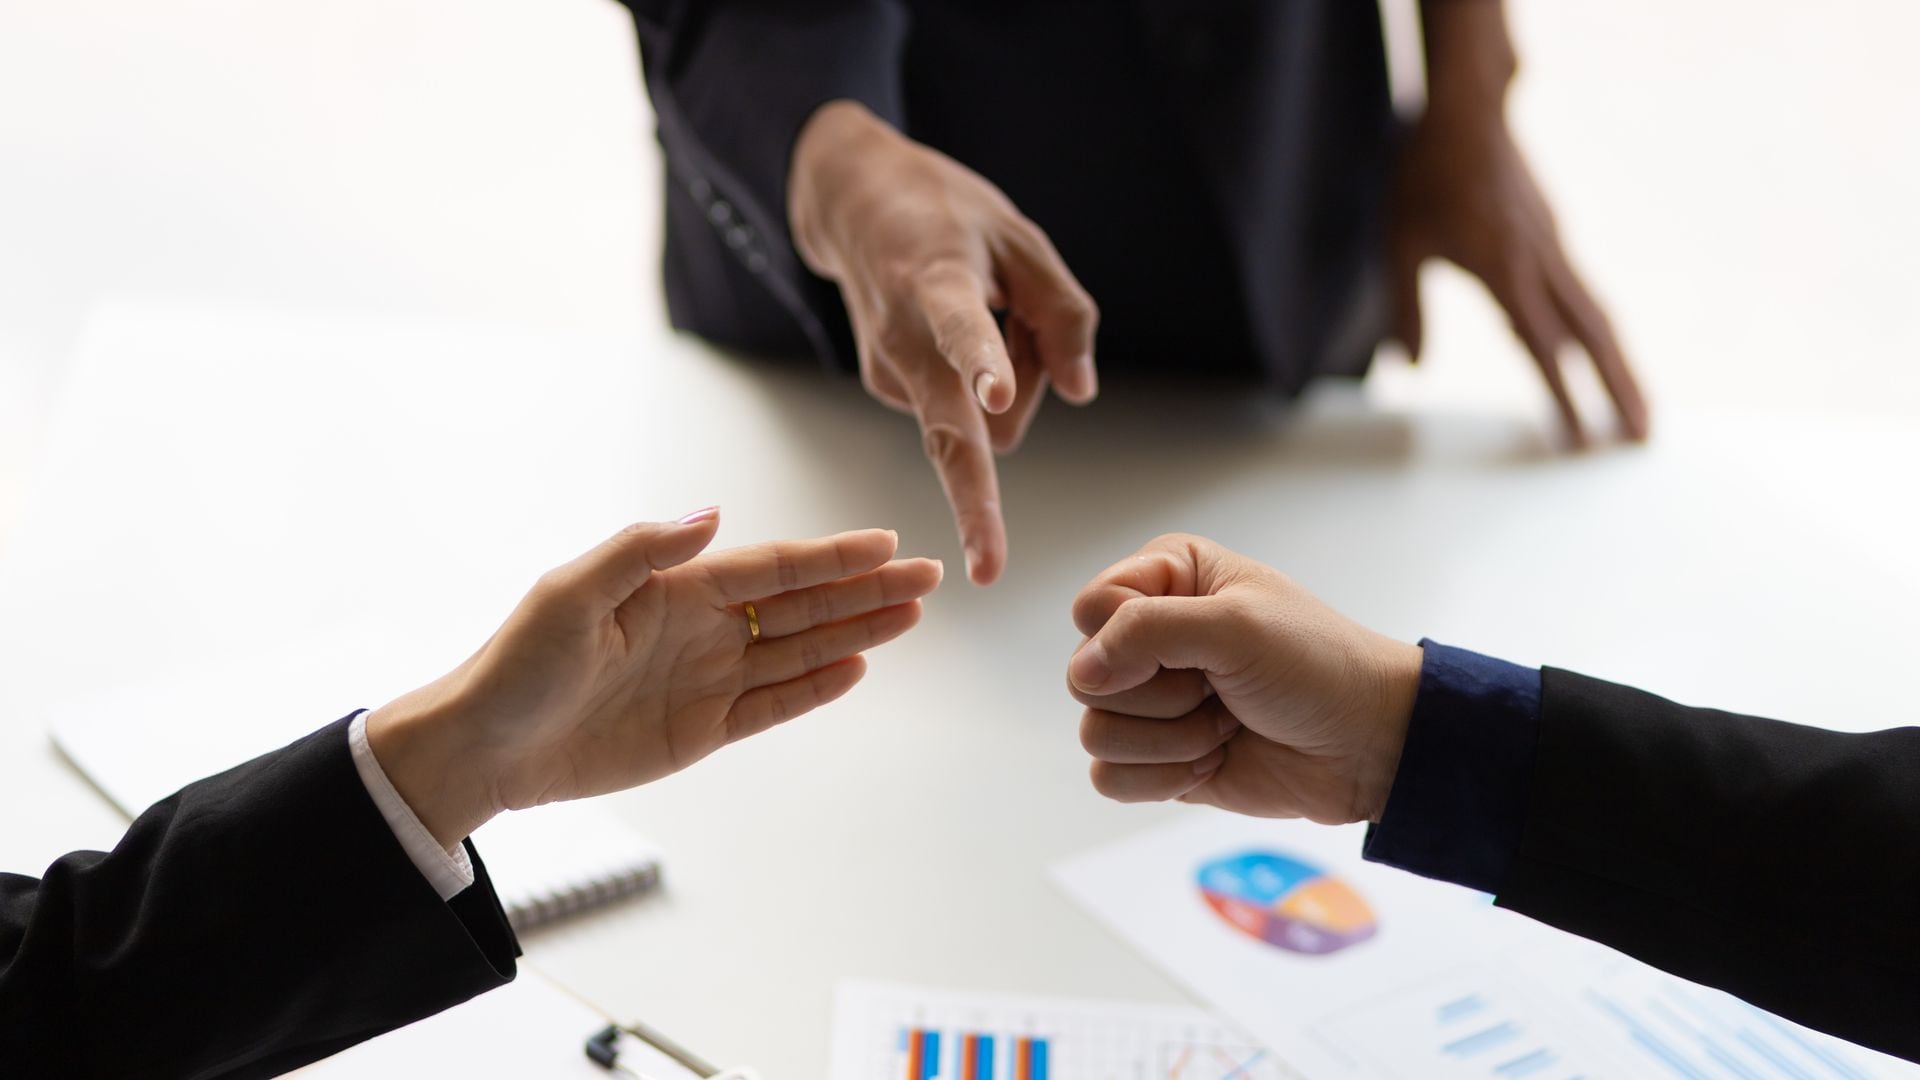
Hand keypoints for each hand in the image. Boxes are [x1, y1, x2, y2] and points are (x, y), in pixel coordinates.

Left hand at [366, 509, 941, 846]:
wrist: (488, 748)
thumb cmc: (518, 664)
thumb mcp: (571, 594)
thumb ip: (643, 550)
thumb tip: (714, 515)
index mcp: (676, 588)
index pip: (773, 567)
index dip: (832, 557)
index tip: (886, 543)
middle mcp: (702, 627)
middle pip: (802, 604)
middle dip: (866, 589)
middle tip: (928, 576)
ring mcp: (707, 678)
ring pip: (800, 649)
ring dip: (857, 632)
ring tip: (911, 616)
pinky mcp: (702, 730)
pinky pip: (774, 703)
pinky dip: (817, 687)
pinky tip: (858, 667)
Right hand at [788, 100, 1099, 584]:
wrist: (850, 201)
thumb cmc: (947, 215)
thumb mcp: (1021, 237)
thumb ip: (1062, 312)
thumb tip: (1080, 393)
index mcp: (938, 282)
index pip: (964, 327)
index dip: (982, 364)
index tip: (994, 400)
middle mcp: (905, 339)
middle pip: (947, 431)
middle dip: (971, 501)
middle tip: (989, 568)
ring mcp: (890, 371)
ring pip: (982, 420)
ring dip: (1011, 386)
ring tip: (992, 309)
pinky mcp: (887, 387)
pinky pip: (966, 411)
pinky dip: (983, 382)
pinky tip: (968, 330)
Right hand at [1066, 534, 1421, 824]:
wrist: (1368, 745)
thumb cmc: (1317, 667)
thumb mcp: (1236, 625)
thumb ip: (1146, 630)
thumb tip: (1084, 672)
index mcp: (1166, 579)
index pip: (1091, 609)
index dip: (1129, 637)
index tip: (1195, 644)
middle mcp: (1149, 636)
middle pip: (1085, 676)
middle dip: (1161, 695)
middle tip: (1221, 689)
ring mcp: (1150, 701)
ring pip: (1096, 732)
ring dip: (1171, 740)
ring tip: (1225, 725)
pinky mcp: (1155, 757)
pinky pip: (1109, 778)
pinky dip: (1165, 778)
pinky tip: (1212, 761)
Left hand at [1388, 1, 1648, 446]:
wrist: (1463, 112)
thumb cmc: (1424, 176)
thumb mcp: (1398, 243)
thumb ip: (1405, 309)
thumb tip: (1411, 368)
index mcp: (1505, 269)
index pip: (1541, 346)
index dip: (1562, 396)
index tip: (1580, 441)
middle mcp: (1542, 260)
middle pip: (1593, 335)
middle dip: (1621, 388)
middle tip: (1644, 437)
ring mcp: (1553, 245)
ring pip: (1596, 312)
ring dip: (1619, 361)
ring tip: (1637, 407)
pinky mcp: (1553, 233)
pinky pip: (1581, 291)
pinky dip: (1596, 329)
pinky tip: (1593, 351)